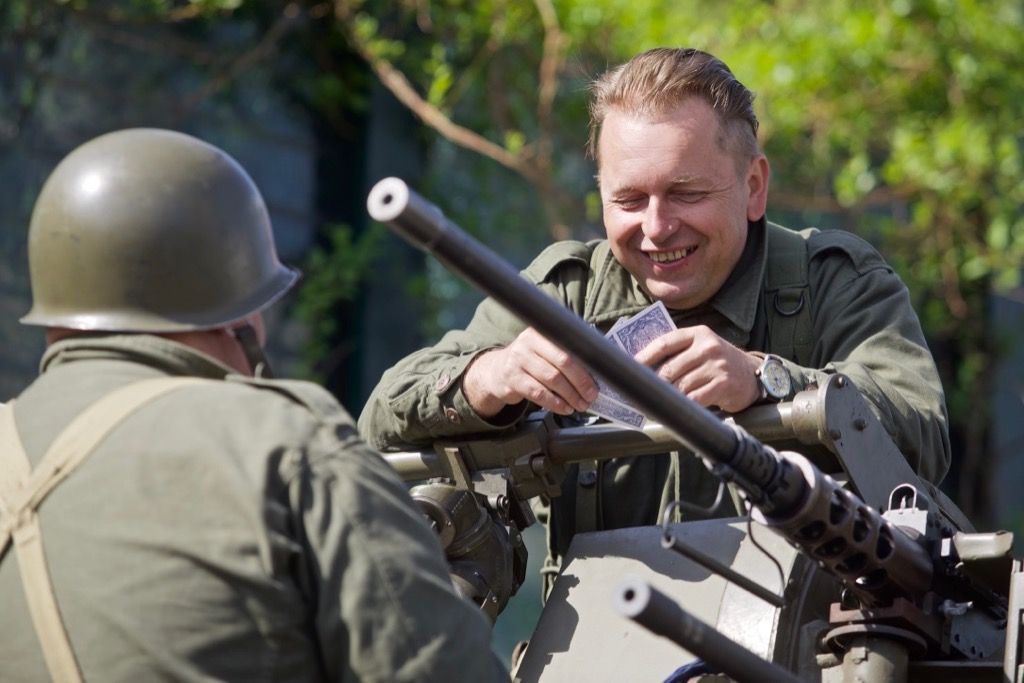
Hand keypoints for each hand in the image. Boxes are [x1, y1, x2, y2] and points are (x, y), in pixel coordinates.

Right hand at [462, 327, 598, 417]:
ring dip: (569, 396)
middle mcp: (527, 343)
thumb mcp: (543, 350)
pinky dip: (554, 403)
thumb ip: (565, 353)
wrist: (496, 371)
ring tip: (580, 405)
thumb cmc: (529, 361)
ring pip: (551, 380)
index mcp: (541, 332)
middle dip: (580, 382)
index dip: (585, 366)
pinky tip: (564, 408)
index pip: (568, 347)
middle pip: (561, 363)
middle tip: (591, 396)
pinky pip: (538, 393)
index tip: (597, 381)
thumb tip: (597, 370)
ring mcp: (517, 360)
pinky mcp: (511, 379)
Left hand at [632, 325, 761, 412]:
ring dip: (666, 399)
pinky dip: (682, 407)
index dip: (644, 357)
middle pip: (669, 369)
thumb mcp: (701, 348)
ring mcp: (717, 366)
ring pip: (680, 386)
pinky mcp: (723, 385)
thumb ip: (678, 353)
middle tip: (637, 396)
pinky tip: (675, 411)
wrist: (752, 374)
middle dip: (652, 385)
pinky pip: (694, 399)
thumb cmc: (717, 362)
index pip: (664, 343)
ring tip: (653, 406)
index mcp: (698, 334)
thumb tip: (642, 368)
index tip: (629, 369)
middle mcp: (708, 347)